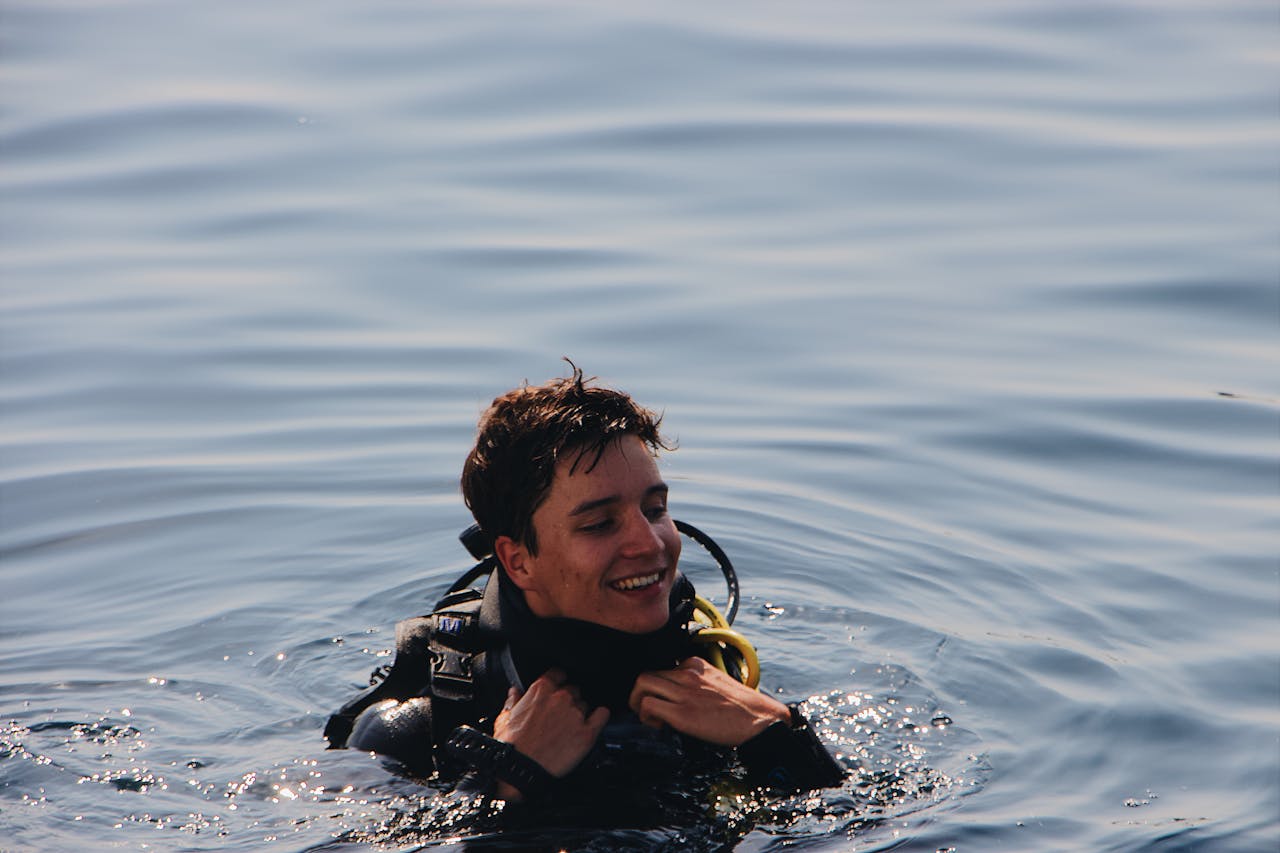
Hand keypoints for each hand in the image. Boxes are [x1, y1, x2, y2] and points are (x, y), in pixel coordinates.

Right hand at [491, 668, 608, 800]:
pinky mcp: (587, 733)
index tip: (556, 689)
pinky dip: (600, 716)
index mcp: (541, 690)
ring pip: (585, 704)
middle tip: (559, 716)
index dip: (558, 682)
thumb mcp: (504, 718)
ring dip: (580, 712)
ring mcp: (576, 714)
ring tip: (569, 727)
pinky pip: (602, 715)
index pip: (558, 673)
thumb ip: (513, 701)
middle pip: (573, 690)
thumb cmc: (510, 746)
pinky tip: (595, 720)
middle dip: (568, 700)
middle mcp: (561, 698)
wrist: (519, 770)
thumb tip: (514, 692)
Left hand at [629, 656, 790, 745]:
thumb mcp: (717, 682)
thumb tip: (678, 695)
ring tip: (650, 717)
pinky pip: (648, 705)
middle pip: (646, 674)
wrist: (759, 720)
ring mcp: (684, 692)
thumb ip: (696, 683)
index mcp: (695, 664)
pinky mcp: (682, 712)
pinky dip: (646, 715)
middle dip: (639, 692)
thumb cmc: (741, 707)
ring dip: (637, 702)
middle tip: (646, 709)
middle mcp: (687, 674)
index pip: (661, 668)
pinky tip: (660, 725)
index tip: (662, 700)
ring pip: (642, 684)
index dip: (656, 685)